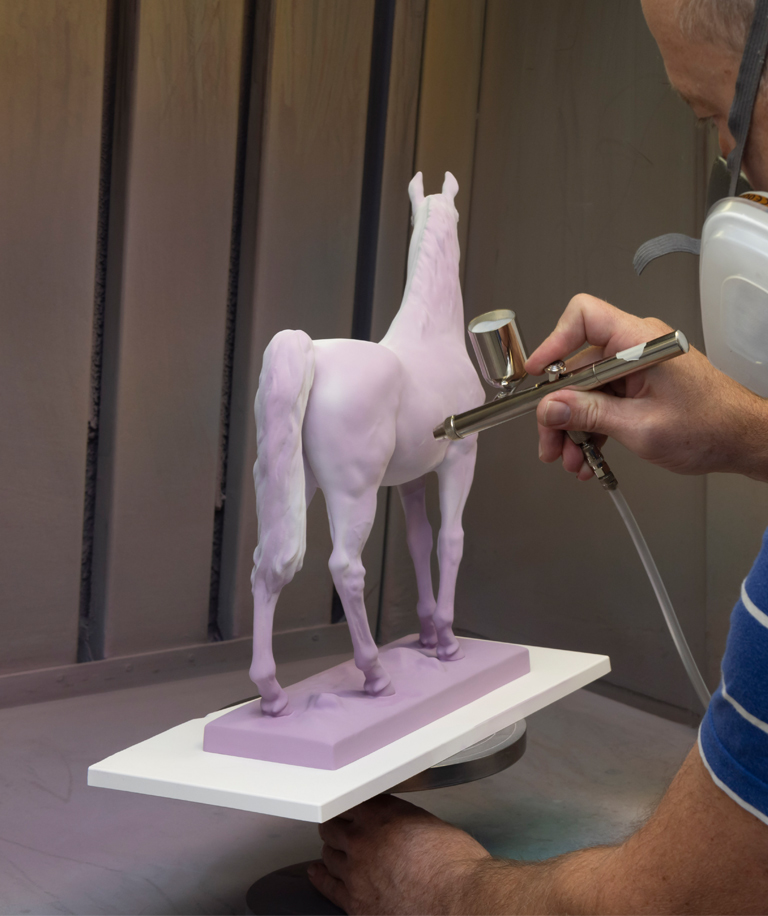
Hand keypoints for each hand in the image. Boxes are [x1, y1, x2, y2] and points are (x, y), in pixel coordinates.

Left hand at [308, 795, 489, 914]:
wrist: (458, 901)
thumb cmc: (454, 865)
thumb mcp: (429, 824)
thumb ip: (403, 819)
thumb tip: (398, 824)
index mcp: (382, 813)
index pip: (351, 801)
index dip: (352, 805)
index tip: (352, 809)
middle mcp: (362, 838)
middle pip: (333, 826)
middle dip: (337, 826)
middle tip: (340, 827)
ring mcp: (354, 871)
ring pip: (328, 854)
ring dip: (332, 850)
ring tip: (333, 849)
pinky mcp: (354, 901)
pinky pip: (327, 886)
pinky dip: (320, 877)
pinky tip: (317, 873)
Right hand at [525, 294, 767, 480]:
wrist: (742, 440)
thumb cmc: (711, 427)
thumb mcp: (641, 426)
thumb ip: (590, 415)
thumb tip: (551, 407)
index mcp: (641, 343)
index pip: (584, 317)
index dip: (554, 342)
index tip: (538, 374)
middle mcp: (636, 348)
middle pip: (576, 365)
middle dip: (559, 408)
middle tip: (550, 440)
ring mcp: (635, 367)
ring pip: (585, 389)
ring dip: (573, 426)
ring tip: (570, 458)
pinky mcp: (637, 385)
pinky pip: (601, 400)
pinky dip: (590, 427)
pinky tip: (587, 454)